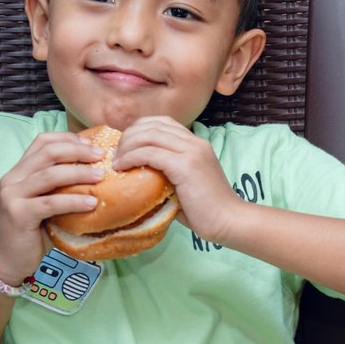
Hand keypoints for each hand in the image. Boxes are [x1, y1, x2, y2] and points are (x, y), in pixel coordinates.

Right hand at [0, 131, 104, 281]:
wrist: (6, 260)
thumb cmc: (31, 232)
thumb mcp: (44, 203)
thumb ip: (58, 188)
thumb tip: (96, 175)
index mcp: (18, 172)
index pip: (41, 142)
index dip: (67, 139)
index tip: (90, 144)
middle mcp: (12, 179)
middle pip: (48, 153)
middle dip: (77, 151)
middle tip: (101, 155)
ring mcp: (12, 195)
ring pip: (50, 175)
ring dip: (79, 173)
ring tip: (101, 176)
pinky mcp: (18, 214)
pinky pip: (51, 203)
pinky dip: (74, 201)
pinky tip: (92, 203)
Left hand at [111, 116, 241, 242]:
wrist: (228, 221)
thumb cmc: (205, 210)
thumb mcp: (185, 183)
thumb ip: (166, 172)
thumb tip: (137, 172)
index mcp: (196, 143)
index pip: (162, 122)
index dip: (138, 129)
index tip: (125, 146)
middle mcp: (195, 142)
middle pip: (152, 125)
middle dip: (128, 136)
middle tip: (116, 154)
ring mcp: (192, 151)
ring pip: (149, 135)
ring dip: (127, 145)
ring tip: (116, 161)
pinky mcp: (185, 165)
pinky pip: (150, 152)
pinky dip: (131, 157)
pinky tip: (122, 167)